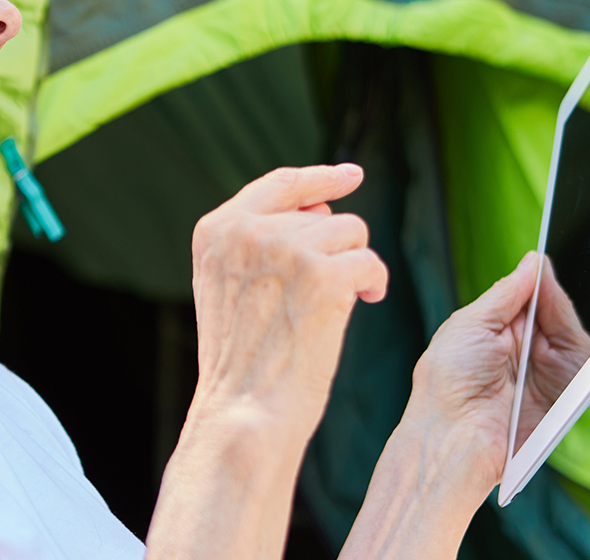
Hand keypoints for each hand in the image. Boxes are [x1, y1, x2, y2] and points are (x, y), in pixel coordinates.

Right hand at [186, 164, 388, 435]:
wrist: (245, 413)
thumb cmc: (244, 363)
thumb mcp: (231, 288)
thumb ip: (261, 242)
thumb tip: (324, 207)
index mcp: (216, 230)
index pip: (279, 184)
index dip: (320, 178)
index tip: (351, 175)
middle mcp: (246, 231)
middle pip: (325, 215)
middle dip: (338, 251)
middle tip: (324, 298)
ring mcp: (284, 249)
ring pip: (353, 233)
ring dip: (356, 267)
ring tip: (338, 307)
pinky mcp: (322, 274)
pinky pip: (370, 261)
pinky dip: (374, 284)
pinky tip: (362, 306)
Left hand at [403, 251, 589, 502]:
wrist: (454, 432)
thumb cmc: (449, 380)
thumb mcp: (472, 322)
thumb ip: (508, 292)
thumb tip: (534, 261)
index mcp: (499, 333)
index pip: (530, 298)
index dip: (540, 278)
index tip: (546, 254)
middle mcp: (526, 351)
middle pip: (555, 310)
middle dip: (552, 289)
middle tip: (546, 270)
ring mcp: (548, 371)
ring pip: (570, 329)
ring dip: (561, 308)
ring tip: (548, 292)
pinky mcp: (566, 391)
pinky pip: (584, 357)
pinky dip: (574, 332)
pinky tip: (559, 314)